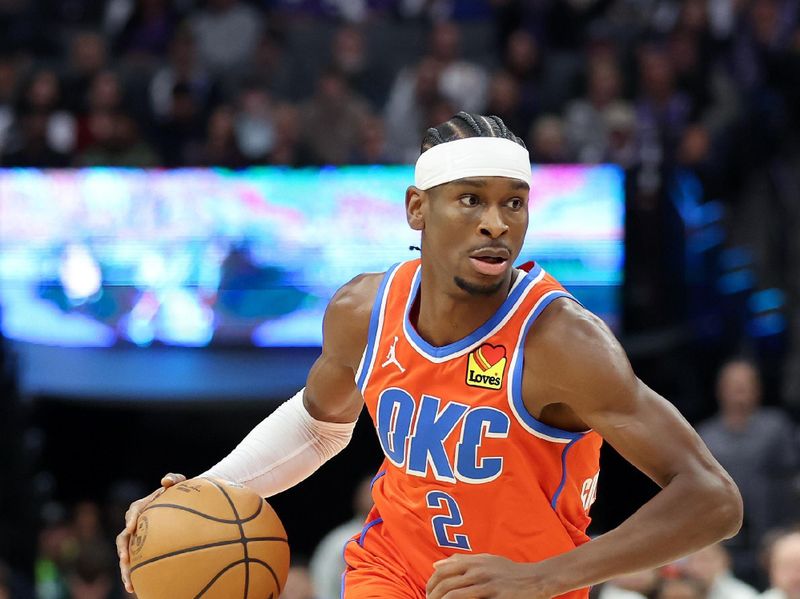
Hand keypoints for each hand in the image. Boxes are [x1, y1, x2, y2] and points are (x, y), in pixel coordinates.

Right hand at [116, 473, 185, 592]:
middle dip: (123, 550)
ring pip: (127, 555)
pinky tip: (137, 589)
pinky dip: (135, 575)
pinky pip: (137, 564)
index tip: (131, 528)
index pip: (133, 511)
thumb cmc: (181, 493)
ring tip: (129, 583)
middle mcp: (136, 524)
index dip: (131, 519)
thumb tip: (165, 480)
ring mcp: (138, 539)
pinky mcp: (143, 550)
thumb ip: (174, 478)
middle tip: (125, 559)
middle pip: (124, 538)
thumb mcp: (180, 482)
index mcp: (142, 507)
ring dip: (126, 569)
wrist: (185, 505)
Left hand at [426, 553, 555, 598]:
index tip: (428, 594)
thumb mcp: (486, 560)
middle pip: (445, 583)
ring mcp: (485, 582)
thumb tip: (436, 565)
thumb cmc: (509, 571)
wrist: (535, 579)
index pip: (443, 570)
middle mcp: (477, 569)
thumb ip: (462, 561)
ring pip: (453, 594)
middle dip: (432, 596)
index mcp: (474, 561)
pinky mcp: (494, 595)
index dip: (431, 583)